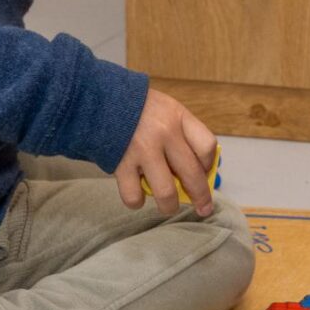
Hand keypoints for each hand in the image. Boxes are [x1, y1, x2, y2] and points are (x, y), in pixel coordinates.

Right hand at [116, 88, 216, 217]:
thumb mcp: (168, 110)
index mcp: (178, 117)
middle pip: (192, 174)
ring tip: (168, 207)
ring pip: (166, 193)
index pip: (207, 146)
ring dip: (170, 206)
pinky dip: (137, 201)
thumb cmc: (139, 109)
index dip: (209, 164)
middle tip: (203, 209)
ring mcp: (143, 151)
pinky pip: (134, 196)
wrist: (100, 101)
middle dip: (201, 198)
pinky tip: (138, 195)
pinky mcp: (121, 165)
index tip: (204, 171)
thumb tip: (197, 170)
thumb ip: (183, 134)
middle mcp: (164, 133)